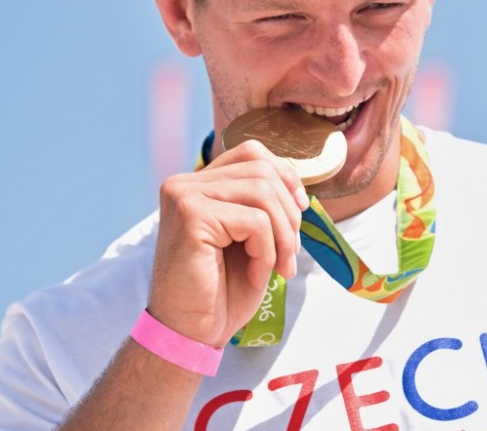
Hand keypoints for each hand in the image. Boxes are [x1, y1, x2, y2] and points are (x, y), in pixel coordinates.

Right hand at [147, 139, 307, 347]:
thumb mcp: (249, 239)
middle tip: (291, 253)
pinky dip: (267, 251)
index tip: (301, 209)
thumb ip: (263, 206)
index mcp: (197, 184)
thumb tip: (299, 187)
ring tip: (279, 267)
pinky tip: (257, 275)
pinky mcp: (191, 215)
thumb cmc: (221, 291)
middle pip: (262, 169)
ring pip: (263, 192)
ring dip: (282, 235)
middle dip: (289, 212)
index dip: (285, 175)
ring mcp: (184, 196)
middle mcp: (185, 183)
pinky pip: (255, 221)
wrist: (189, 333)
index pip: (252, 153)